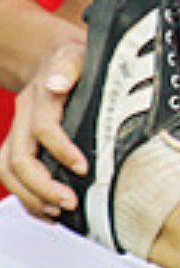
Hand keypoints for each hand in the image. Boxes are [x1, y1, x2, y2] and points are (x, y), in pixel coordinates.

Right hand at [0, 41, 87, 217]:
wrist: (52, 57)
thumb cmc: (72, 60)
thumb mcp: (75, 56)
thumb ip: (69, 67)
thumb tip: (58, 84)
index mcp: (39, 98)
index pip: (42, 129)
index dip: (61, 150)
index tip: (83, 167)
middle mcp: (23, 118)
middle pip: (19, 159)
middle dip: (42, 186)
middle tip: (69, 201)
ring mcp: (19, 132)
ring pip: (9, 171)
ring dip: (31, 196)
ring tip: (58, 211)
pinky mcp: (21, 143)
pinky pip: (13, 174)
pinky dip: (27, 196)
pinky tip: (46, 210)